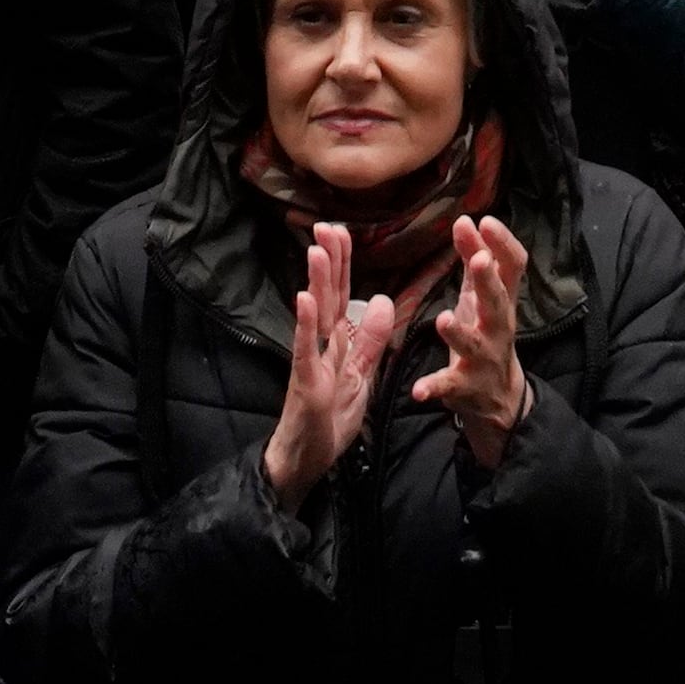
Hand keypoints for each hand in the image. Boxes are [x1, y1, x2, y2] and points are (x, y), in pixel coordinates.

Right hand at [263, 221, 400, 500]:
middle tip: (326, 225)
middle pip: (328, 296)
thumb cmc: (329, 417)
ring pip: (316, 316)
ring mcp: (311, 361)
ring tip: (316, 250)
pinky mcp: (306, 381)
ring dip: (317, 282)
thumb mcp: (361, 374)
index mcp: (337, 342)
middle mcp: (321, 345)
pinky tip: (304, 299)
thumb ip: (370, 339)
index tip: (342, 230)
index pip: (342, 295)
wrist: (307, 459)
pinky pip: (306, 349)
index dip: (344, 263)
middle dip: (329, 260)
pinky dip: (305, 324)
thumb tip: (380, 299)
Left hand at [410, 215, 535, 467]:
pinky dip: (434, 387)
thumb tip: (464, 220)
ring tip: (443, 319)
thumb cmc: (487, 331)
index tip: (485, 220)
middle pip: (498, 301)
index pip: (513, 266)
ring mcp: (484, 358)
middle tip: (478, 260)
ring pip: (473, 344)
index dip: (502, 243)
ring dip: (459, 332)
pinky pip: (449, 386)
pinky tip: (418, 390)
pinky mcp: (465, 387)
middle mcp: (499, 327)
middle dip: (488, 281)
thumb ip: (473, 257)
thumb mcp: (481, 295)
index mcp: (502, 300)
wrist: (498, 395)